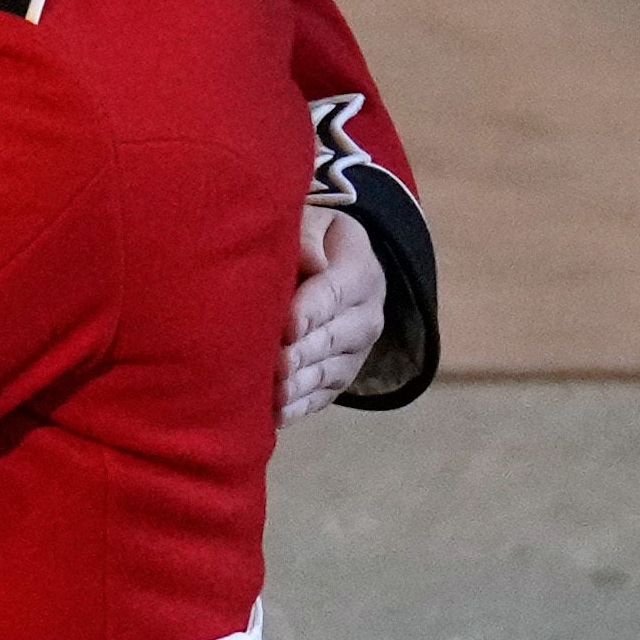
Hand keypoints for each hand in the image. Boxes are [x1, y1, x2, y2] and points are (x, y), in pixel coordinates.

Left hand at [276, 201, 380, 419]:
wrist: (334, 267)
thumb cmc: (308, 241)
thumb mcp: (313, 222)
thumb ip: (307, 238)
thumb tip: (310, 263)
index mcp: (360, 272)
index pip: (335, 293)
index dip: (311, 311)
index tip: (287, 326)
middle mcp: (366, 316)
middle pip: (334, 338)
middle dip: (304, 354)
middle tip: (276, 366)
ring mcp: (356, 351)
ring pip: (330, 371)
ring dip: (301, 386)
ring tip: (274, 396)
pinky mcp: (340, 376)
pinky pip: (323, 395)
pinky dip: (299, 407)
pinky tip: (275, 416)